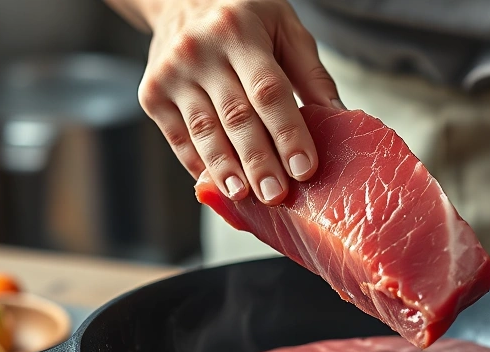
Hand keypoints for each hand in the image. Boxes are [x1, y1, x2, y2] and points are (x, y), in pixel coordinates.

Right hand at [137, 0, 341, 204]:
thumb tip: (337, 118)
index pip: (267, 90)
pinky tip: (220, 185)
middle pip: (235, 117)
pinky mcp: (151, 95)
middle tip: (277, 195)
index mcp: (238, 30)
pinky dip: (201, 165)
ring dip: (226, 170)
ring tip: (246, 196)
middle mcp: (199, 50)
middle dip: (259, 161)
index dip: (287, 132)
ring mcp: (170, 74)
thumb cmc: (242, 17)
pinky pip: (179, 139)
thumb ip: (310, 72)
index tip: (303, 168)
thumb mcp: (283, 26)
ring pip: (204, 133)